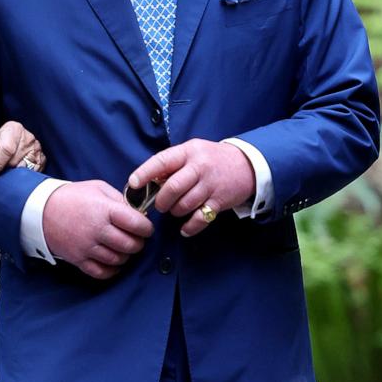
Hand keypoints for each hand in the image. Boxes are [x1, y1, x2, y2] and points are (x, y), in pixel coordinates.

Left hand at [0, 120, 45, 180]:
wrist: (7, 144)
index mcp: (13, 129)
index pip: (6, 149)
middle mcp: (28, 137)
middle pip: (15, 161)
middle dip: (4, 169)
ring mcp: (37, 148)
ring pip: (24, 168)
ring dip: (14, 174)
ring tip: (7, 170)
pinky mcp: (42, 158)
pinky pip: (32, 172)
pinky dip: (23, 175)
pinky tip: (16, 171)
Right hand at [43, 181, 153, 279]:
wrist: (41, 210)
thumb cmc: (72, 197)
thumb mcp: (98, 188)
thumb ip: (119, 199)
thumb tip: (137, 213)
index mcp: (104, 209)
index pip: (137, 224)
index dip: (146, 227)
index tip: (145, 227)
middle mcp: (97, 230)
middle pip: (131, 245)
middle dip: (138, 242)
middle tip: (135, 238)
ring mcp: (87, 247)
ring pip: (118, 260)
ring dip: (125, 255)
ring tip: (122, 247)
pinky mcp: (79, 259)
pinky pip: (103, 272)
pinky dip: (112, 269)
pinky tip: (112, 260)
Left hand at [127, 139, 254, 237]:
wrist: (247, 164)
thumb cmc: (211, 159)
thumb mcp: (191, 152)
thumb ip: (172, 164)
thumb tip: (149, 180)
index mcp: (187, 152)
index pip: (162, 161)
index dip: (145, 173)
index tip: (133, 183)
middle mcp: (199, 167)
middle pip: (173, 187)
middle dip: (161, 201)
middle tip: (160, 205)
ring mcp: (210, 184)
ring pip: (185, 204)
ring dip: (175, 211)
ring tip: (175, 210)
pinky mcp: (220, 201)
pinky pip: (200, 218)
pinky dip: (190, 227)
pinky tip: (185, 228)